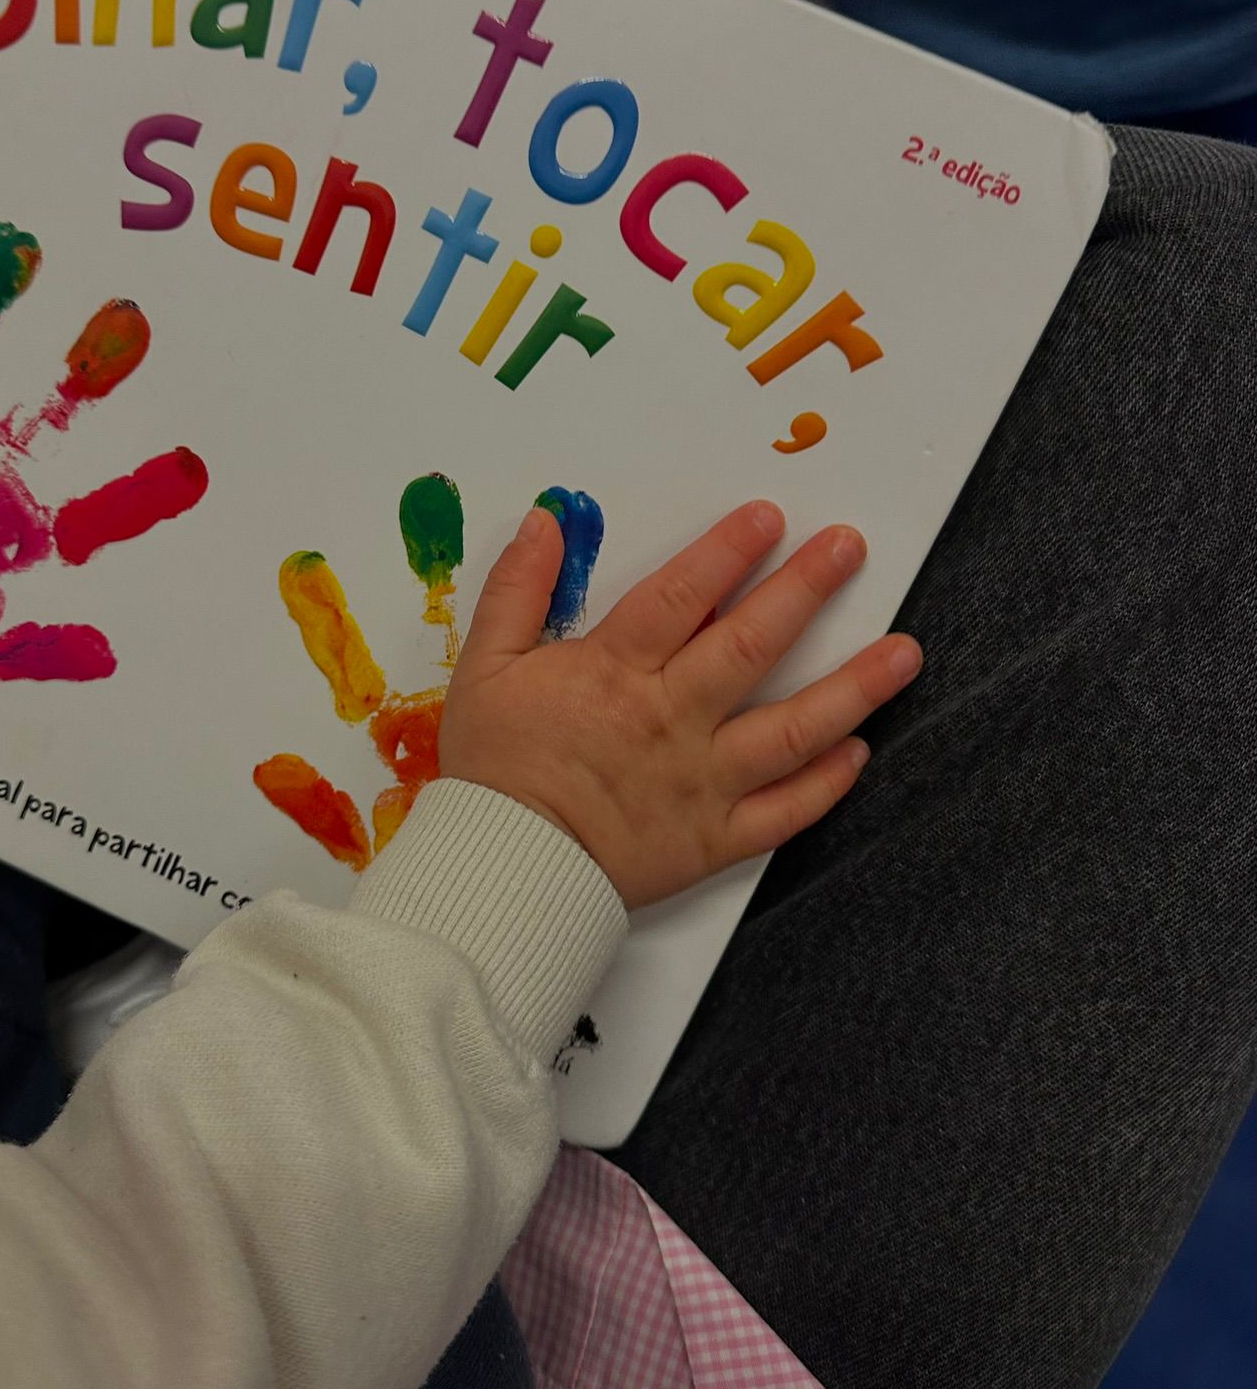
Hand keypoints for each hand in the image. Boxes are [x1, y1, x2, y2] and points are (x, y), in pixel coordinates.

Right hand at [440, 501, 921, 907]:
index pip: (683, 597)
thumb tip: (545, 521)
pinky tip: (860, 751)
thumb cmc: (493, 769)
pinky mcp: (713, 839)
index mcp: (615, 672)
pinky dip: (826, 784)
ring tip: (905, 653)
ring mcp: (701, 782)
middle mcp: (671, 720)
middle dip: (806, 590)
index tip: (768, 516)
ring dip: (854, 688)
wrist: (499, 871)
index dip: (727, 551)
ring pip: (793, 731)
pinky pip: (783, 813)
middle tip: (850, 548)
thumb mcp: (484, 664)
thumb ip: (517, 589)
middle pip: (752, 646)